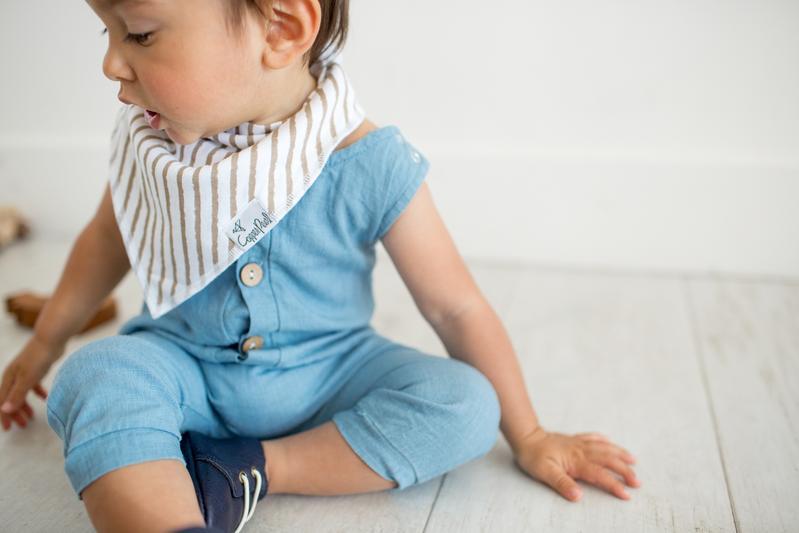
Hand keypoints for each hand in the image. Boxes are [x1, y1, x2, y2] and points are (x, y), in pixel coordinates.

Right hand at [0, 334, 62, 430]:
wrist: (51, 339)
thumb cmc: (38, 358)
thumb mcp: (28, 378)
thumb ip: (17, 395)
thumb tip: (4, 410)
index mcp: (8, 379)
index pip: (2, 402)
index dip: (5, 416)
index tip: (8, 428)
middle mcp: (13, 376)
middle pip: (11, 399)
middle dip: (15, 413)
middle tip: (23, 426)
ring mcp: (24, 372)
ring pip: (21, 393)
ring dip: (24, 405)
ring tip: (31, 417)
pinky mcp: (36, 369)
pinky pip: (33, 384)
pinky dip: (37, 393)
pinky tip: (45, 398)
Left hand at [513, 427, 640, 501]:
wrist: (525, 437)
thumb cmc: (533, 456)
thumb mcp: (544, 473)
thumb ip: (562, 483)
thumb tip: (578, 496)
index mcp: (576, 461)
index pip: (600, 474)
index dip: (614, 484)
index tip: (626, 494)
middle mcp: (581, 450)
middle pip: (608, 460)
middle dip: (624, 470)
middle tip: (637, 482)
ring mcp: (578, 443)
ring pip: (604, 447)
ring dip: (620, 454)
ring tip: (633, 460)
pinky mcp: (573, 439)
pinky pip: (592, 437)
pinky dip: (603, 440)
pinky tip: (609, 441)